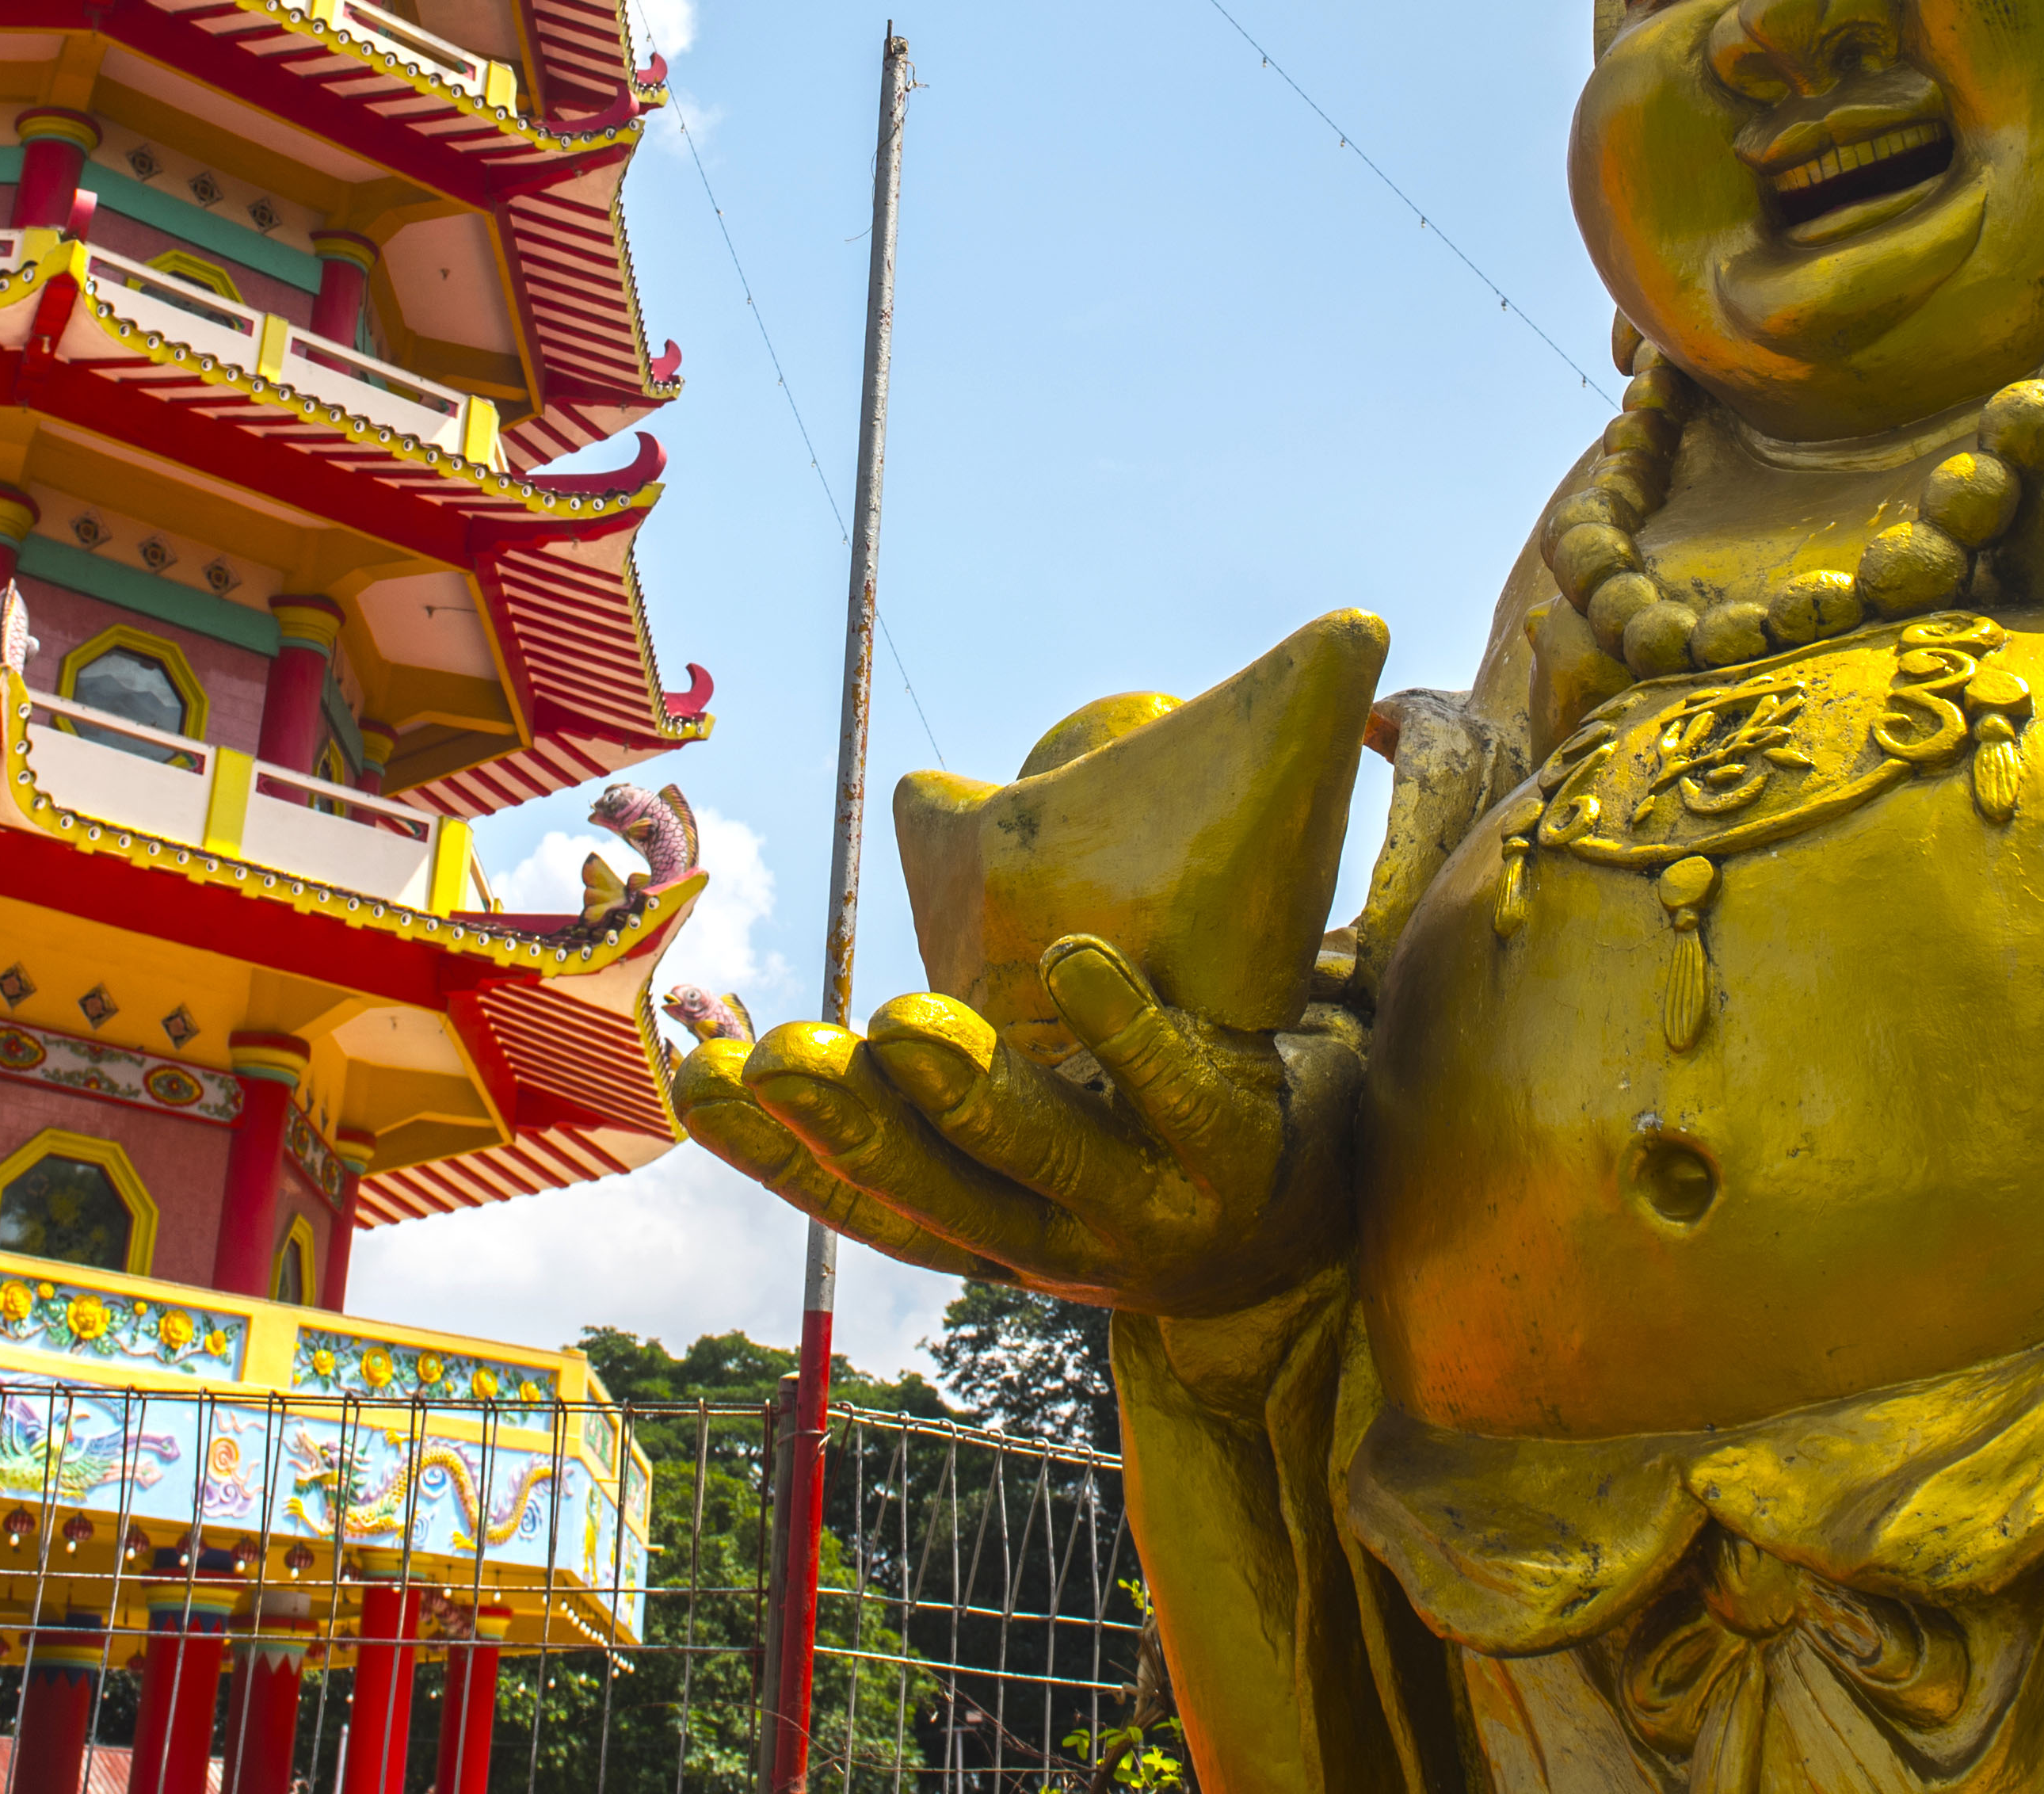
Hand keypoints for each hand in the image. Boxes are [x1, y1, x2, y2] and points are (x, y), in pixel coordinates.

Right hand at [672, 934, 1358, 1319]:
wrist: (1344, 1184)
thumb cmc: (1163, 1116)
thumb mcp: (1052, 1092)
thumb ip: (973, 1011)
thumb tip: (918, 804)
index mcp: (988, 1214)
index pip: (866, 1199)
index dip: (778, 1155)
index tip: (700, 1083)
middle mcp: (1057, 1238)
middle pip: (939, 1200)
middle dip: (854, 1129)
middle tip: (780, 1055)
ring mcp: (1154, 1209)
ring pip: (1052, 1167)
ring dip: (974, 1099)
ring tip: (906, 1019)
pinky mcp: (1247, 1160)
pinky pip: (1184, 1095)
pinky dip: (1131, 1037)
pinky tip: (1081, 964)